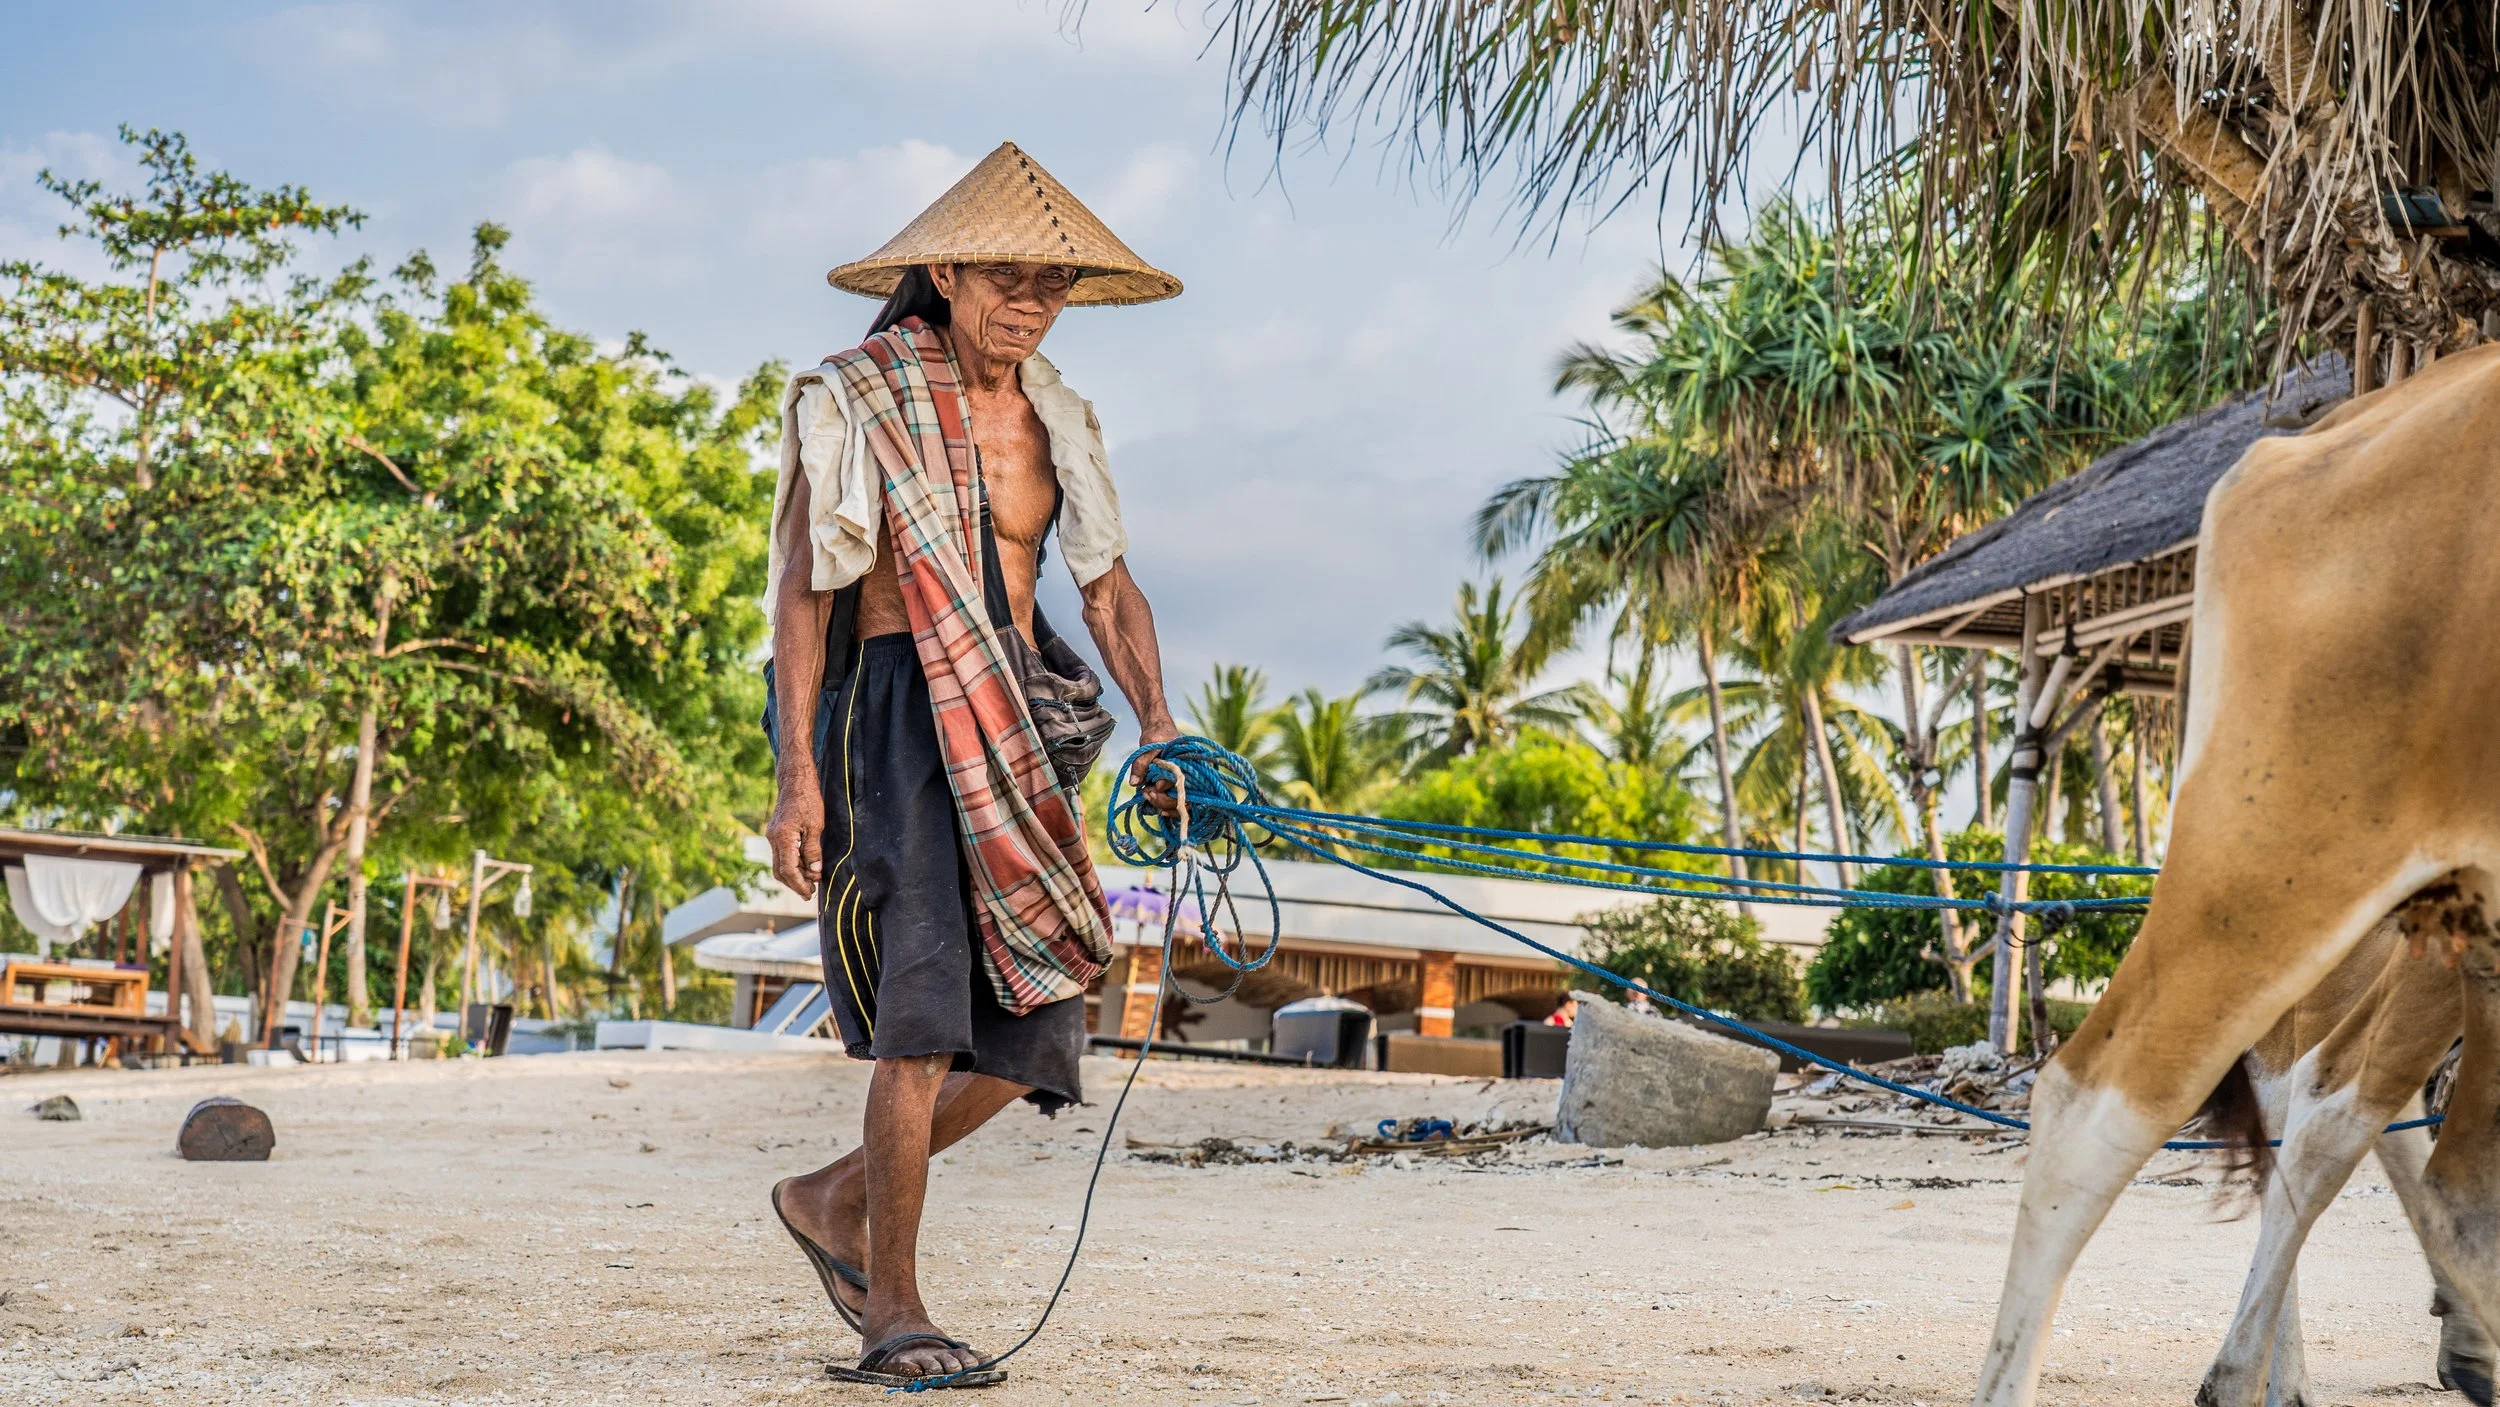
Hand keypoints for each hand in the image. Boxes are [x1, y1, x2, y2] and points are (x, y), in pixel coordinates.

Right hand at [765, 779, 825, 899]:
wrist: (795, 780)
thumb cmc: (808, 799)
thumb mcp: (816, 826)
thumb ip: (813, 850)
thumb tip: (814, 871)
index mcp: (783, 838)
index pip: (788, 870)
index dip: (799, 885)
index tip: (810, 893)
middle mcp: (773, 838)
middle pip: (780, 871)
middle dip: (794, 884)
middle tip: (810, 893)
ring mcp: (773, 835)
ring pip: (779, 864)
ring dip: (794, 875)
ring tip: (810, 881)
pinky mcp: (776, 832)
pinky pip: (781, 854)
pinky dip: (792, 863)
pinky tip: (805, 865)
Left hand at [1129, 723, 1181, 818]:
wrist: (1160, 728)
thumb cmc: (1157, 735)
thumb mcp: (1147, 748)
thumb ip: (1141, 765)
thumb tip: (1135, 783)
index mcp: (1186, 763)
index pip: (1180, 782)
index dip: (1166, 787)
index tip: (1153, 787)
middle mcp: (1190, 773)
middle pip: (1184, 798)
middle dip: (1164, 800)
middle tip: (1147, 793)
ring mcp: (1186, 781)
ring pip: (1182, 803)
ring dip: (1164, 805)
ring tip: (1148, 796)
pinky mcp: (1179, 785)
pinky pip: (1178, 802)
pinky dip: (1169, 807)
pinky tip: (1159, 809)